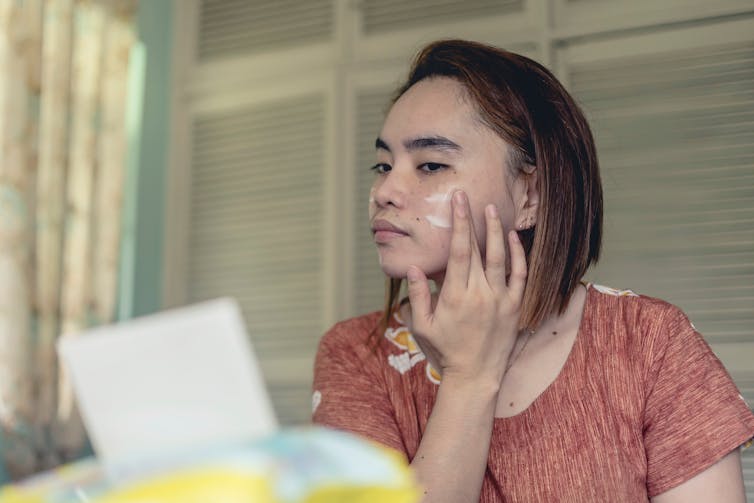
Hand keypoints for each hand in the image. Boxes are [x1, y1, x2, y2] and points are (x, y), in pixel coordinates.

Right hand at [406, 190, 526, 384]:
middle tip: (468, 197)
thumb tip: (414, 267)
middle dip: (472, 220)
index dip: (458, 223)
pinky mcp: (514, 307)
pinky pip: (519, 275)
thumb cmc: (445, 350)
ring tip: (492, 209)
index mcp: (455, 295)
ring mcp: (500, 299)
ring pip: (500, 257)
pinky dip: (518, 255)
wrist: (475, 376)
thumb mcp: (422, 325)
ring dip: (496, 231)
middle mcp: (479, 294)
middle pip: (477, 249)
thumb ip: (419, 295)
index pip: (458, 251)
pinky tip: (512, 238)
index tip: (457, 202)